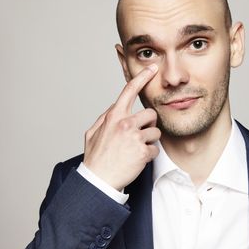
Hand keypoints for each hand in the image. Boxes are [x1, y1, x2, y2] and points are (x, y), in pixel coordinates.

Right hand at [83, 64, 160, 190]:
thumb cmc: (95, 158)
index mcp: (114, 116)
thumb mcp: (92, 133)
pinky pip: (155, 149)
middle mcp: (125, 123)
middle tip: (140, 136)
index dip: (142, 77)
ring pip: (155, 132)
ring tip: (136, 150)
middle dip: (149, 124)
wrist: (98, 180)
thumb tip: (114, 108)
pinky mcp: (143, 151)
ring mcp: (135, 137)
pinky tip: (137, 160)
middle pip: (151, 114)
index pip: (129, 91)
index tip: (152, 68)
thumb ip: (105, 118)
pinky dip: (149, 156)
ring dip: (149, 141)